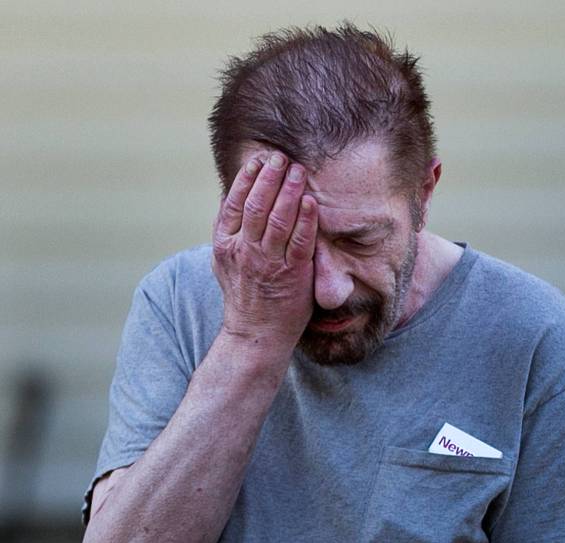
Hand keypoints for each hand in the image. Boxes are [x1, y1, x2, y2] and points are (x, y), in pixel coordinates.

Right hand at [212, 152, 316, 354]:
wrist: (256, 333)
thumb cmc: (246, 295)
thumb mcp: (225, 262)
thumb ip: (230, 233)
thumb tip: (236, 200)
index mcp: (225, 244)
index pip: (234, 203)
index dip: (248, 178)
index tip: (259, 160)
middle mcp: (244, 250)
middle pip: (256, 204)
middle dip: (269, 177)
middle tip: (281, 157)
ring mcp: (267, 262)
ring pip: (278, 218)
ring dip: (289, 190)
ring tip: (298, 170)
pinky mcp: (292, 273)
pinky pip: (300, 240)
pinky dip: (305, 218)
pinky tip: (310, 201)